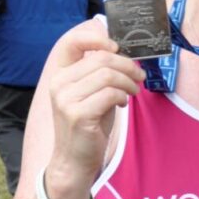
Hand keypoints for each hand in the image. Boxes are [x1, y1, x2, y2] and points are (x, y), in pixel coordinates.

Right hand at [47, 27, 144, 182]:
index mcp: (60, 74)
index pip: (73, 42)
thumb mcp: (92, 93)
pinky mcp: (78, 114)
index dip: (98, 38)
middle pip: (101, 58)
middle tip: (139, 75)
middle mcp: (59, 83)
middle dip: (127, 65)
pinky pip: (110, 94)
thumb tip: (125, 54)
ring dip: (128, 82)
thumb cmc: (88, 125)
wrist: (74, 160)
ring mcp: (65, 99)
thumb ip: (101, 73)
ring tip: (132, 92)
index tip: (117, 47)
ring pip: (108, 75)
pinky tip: (122, 103)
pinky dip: (123, 96)